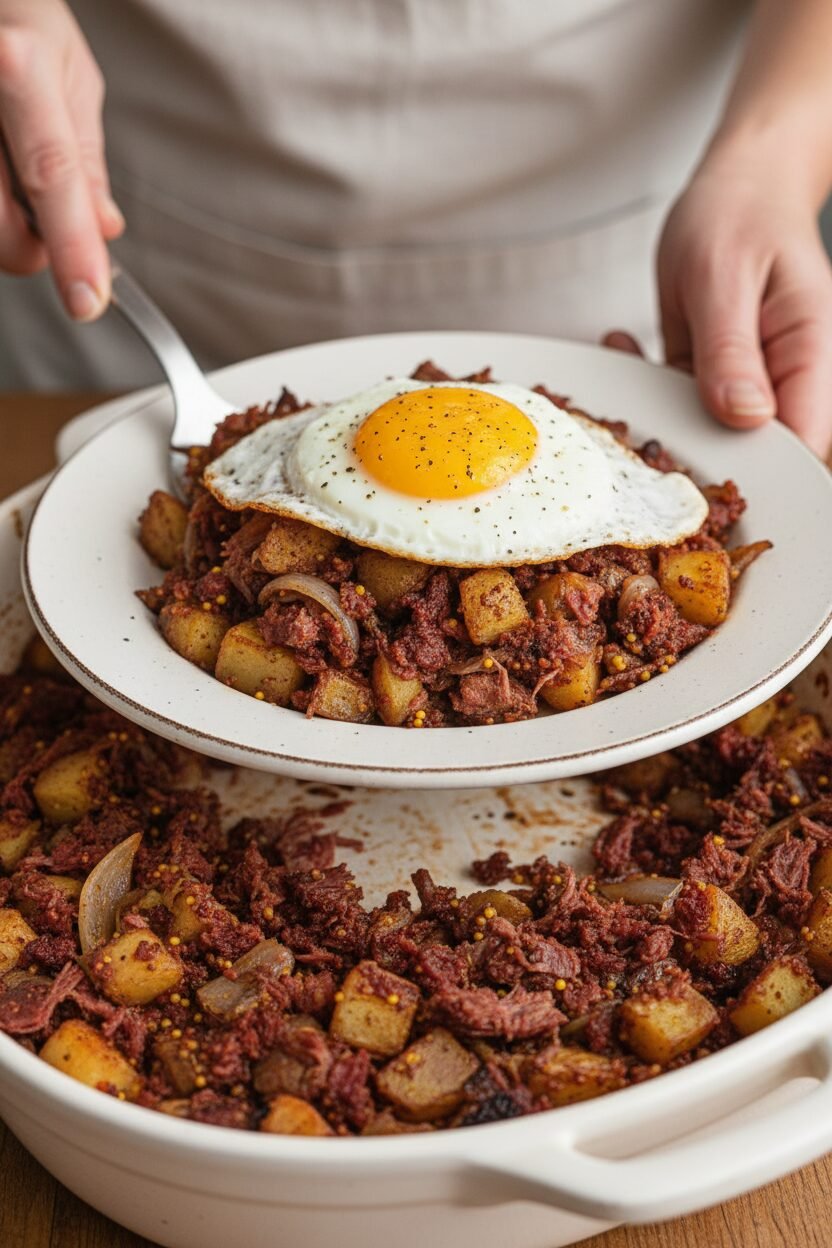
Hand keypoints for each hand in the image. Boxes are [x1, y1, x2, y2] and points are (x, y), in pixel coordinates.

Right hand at [0, 0, 122, 319]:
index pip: (51, 179)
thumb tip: (103, 229)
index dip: (72, 249)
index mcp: (16, 67)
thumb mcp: (71, 73)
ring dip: (4, 228)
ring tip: (12, 177)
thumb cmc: (17, 11)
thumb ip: (85, 160)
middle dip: (32, 250)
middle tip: (49, 226)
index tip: (88, 300)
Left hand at [655, 165, 831, 456]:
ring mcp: (748, 383)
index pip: (802, 440)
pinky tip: (625, 347)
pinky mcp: (713, 380)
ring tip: (628, 354)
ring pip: (706, 434)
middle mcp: (784, 377)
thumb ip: (731, 350)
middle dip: (690, 441)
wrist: (738, 188)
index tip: (699, 456)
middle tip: (641, 407)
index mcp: (810, 353)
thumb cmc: (742, 214)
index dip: (756, 465)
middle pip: (752, 452)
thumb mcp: (724, 276)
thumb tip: (744, 415)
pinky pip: (678, 405)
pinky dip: (644, 386)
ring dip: (656, 410)